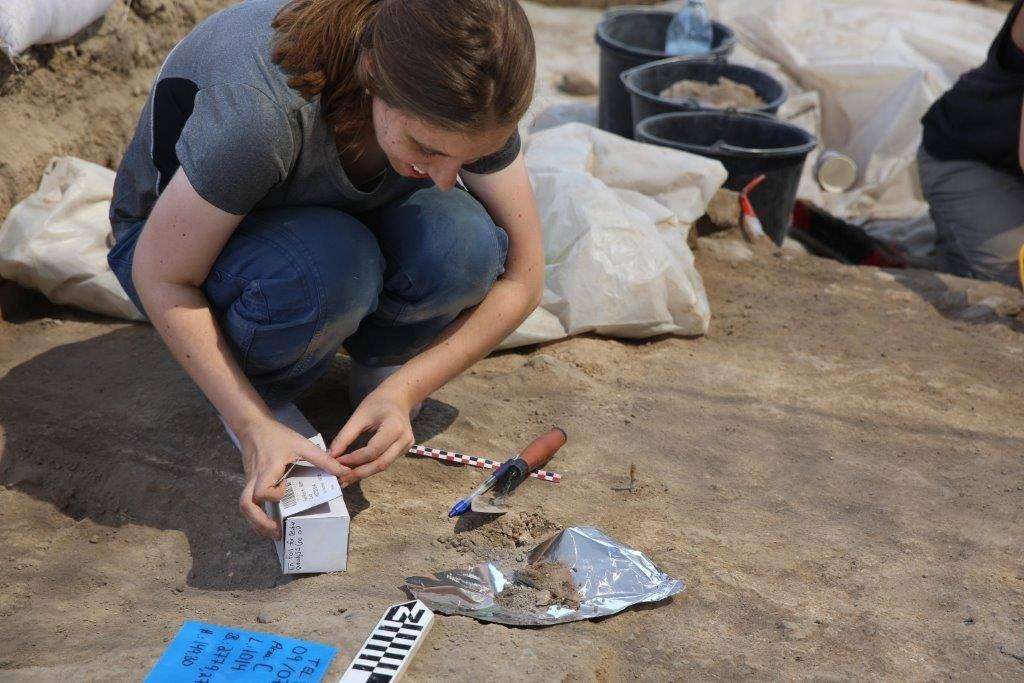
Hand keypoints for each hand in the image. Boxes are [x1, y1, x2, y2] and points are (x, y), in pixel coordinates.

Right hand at [237, 418, 349, 538]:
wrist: (254, 427)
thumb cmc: (278, 436)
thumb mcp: (302, 445)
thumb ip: (322, 459)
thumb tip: (343, 471)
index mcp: (267, 470)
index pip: (262, 491)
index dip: (273, 495)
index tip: (285, 489)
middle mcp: (255, 479)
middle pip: (246, 505)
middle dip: (259, 522)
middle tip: (278, 532)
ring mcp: (250, 482)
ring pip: (244, 507)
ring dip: (257, 523)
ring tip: (274, 532)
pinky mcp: (250, 483)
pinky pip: (248, 503)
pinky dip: (257, 515)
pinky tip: (269, 519)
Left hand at [329, 389, 414, 485]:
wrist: (398, 398)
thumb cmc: (378, 403)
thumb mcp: (359, 416)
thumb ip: (345, 436)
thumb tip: (331, 455)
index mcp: (394, 427)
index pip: (372, 450)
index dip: (353, 459)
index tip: (336, 462)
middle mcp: (404, 440)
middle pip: (381, 464)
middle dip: (359, 473)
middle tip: (341, 479)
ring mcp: (407, 446)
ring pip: (383, 466)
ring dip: (364, 473)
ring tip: (346, 477)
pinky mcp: (404, 450)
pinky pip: (385, 462)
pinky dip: (370, 467)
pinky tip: (357, 469)